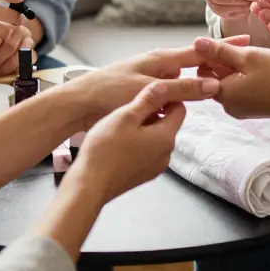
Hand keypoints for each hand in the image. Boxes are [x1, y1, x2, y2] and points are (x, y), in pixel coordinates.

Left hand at [63, 36, 249, 126]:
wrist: (78, 103)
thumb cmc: (110, 91)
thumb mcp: (151, 89)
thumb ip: (183, 88)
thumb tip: (214, 85)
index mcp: (162, 59)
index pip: (201, 51)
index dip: (224, 47)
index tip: (246, 40)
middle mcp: (158, 66)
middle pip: (193, 68)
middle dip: (211, 73)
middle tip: (235, 74)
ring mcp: (151, 79)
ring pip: (180, 87)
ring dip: (189, 94)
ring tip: (201, 98)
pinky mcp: (143, 93)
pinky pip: (167, 98)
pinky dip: (172, 106)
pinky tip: (173, 115)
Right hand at [68, 80, 211, 203]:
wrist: (89, 184)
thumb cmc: (106, 149)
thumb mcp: (125, 116)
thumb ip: (148, 100)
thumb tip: (164, 86)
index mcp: (166, 137)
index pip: (180, 109)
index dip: (165, 98)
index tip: (146, 95)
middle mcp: (167, 154)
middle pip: (168, 125)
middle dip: (153, 114)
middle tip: (128, 110)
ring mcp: (155, 167)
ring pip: (156, 139)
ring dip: (144, 130)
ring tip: (120, 127)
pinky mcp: (143, 175)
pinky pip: (147, 153)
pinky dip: (138, 145)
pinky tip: (118, 143)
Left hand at [193, 37, 269, 121]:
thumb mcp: (250, 56)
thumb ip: (220, 51)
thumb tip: (195, 43)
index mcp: (223, 93)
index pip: (203, 67)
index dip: (215, 50)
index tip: (235, 42)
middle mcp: (228, 105)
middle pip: (216, 74)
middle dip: (226, 56)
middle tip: (246, 43)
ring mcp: (241, 108)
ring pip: (230, 80)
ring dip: (238, 64)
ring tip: (256, 53)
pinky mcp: (254, 108)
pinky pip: (242, 88)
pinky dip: (247, 75)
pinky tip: (262, 66)